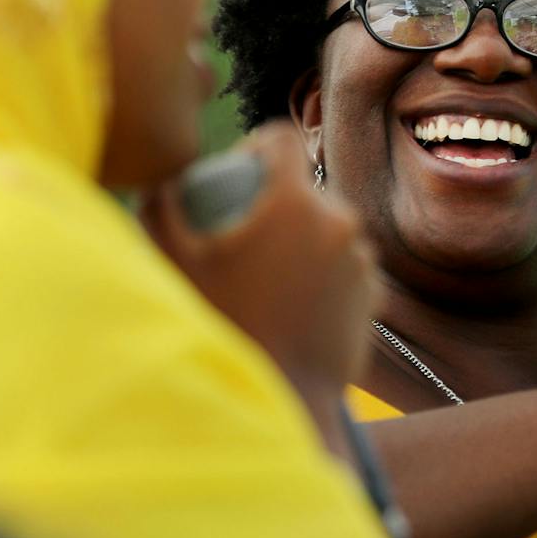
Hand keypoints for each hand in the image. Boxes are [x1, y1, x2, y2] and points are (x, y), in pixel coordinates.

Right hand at [140, 121, 377, 396]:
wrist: (280, 398)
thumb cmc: (221, 328)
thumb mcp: (174, 261)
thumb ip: (162, 204)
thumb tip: (169, 179)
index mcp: (295, 203)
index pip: (281, 139)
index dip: (256, 146)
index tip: (239, 172)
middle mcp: (340, 222)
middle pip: (307, 187)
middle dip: (279, 199)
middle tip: (245, 232)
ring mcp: (362, 259)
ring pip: (330, 227)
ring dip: (304, 236)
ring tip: (269, 270)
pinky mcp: (374, 292)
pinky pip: (347, 264)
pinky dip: (325, 270)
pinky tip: (294, 296)